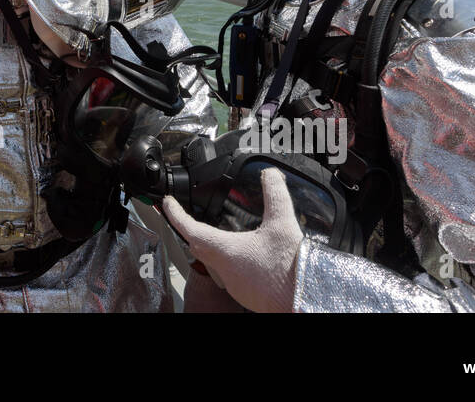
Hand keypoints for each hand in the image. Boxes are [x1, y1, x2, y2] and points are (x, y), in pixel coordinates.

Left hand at [162, 167, 303, 312]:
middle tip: (184, 215)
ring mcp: (233, 285)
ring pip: (212, 262)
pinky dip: (226, 260)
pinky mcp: (244, 294)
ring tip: (210, 231)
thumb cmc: (292, 268)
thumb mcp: (283, 223)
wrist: (307, 299)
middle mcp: (223, 270)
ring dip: (209, 246)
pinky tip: (239, 254)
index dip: (175, 214)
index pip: (189, 229)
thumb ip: (275, 194)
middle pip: (197, 246)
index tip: (167, 203)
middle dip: (189, 229)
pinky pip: (227, 274)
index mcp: (225, 251)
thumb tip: (270, 175)